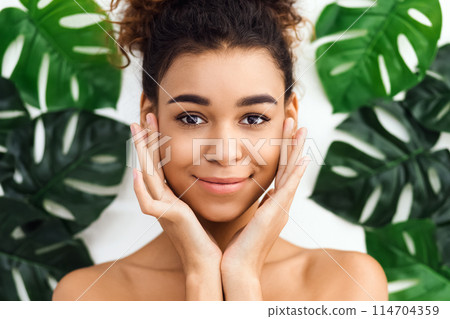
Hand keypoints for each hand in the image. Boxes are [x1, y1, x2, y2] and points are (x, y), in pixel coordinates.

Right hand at [130, 113, 221, 273]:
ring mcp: (162, 209)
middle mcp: (161, 200)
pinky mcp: (167, 220)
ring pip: (146, 177)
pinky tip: (137, 173)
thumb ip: (191, 191)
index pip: (159, 163)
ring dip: (141, 154)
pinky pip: (148, 203)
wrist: (207, 261)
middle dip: (145, 141)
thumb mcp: (196, 206)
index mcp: (169, 195)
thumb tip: (202, 172)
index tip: (155, 122)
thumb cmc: (205, 236)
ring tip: (138, 132)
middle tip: (142, 117)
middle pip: (149, 165)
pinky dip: (141, 189)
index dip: (156, 143)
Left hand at [220, 118, 309, 295]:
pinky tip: (303, 159)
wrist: (236, 270)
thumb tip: (258, 196)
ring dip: (295, 150)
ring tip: (299, 128)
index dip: (284, 152)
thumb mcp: (247, 222)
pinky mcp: (275, 215)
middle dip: (292, 144)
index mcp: (272, 206)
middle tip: (294, 121)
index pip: (280, 173)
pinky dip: (296, 174)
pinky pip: (288, 189)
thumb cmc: (237, 250)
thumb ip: (255, 208)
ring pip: (291, 173)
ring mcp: (280, 210)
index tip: (284, 133)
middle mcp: (280, 206)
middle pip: (289, 168)